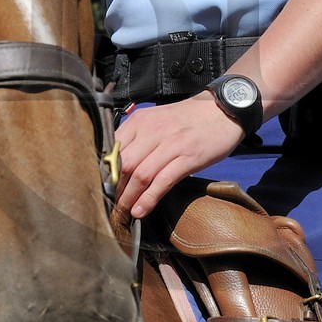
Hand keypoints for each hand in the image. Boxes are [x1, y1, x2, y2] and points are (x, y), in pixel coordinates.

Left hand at [115, 94, 242, 220]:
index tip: (100, 188)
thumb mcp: (156, 120)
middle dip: (114, 189)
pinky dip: (149, 199)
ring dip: (128, 198)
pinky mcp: (188, 158)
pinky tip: (141, 211)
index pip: (112, 148)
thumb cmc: (187, 119)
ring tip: (123, 212)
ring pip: (141, 175)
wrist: (221, 110)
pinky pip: (163, 181)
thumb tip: (116, 164)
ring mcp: (171, 144)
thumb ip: (137, 137)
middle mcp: (153, 131)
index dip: (104, 172)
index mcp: (140, 121)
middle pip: (124, 164)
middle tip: (109, 205)